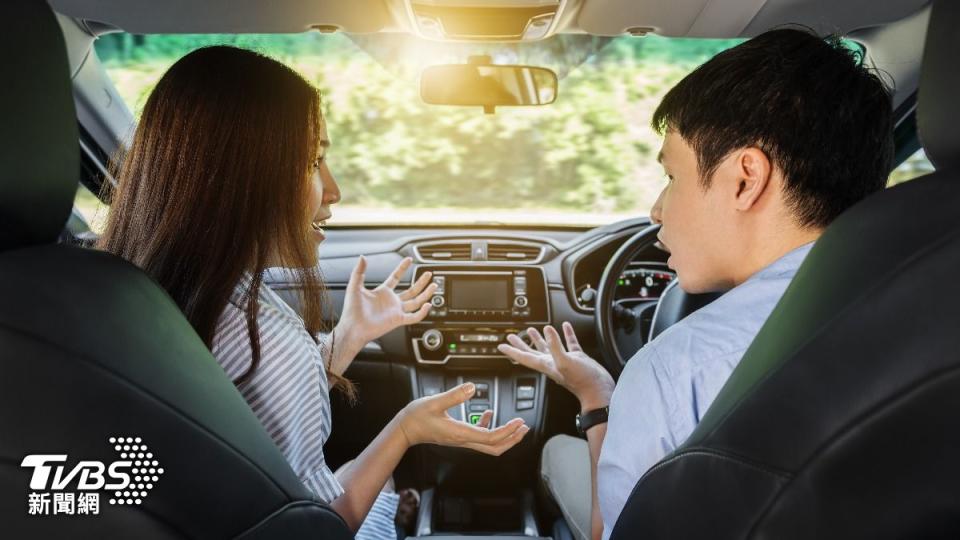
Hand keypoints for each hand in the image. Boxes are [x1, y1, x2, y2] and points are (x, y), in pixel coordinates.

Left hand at [336, 256, 435, 352]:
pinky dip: (422, 312)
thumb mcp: (354, 287)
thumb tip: (362, 257)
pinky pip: (414, 316)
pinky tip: (428, 305)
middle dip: (420, 282)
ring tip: (434, 286)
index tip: (409, 260)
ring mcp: (396, 311)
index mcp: (383, 292)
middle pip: (411, 290)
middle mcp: (391, 301)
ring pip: (416, 302)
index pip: (396, 277)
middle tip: (428, 274)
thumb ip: (359, 272)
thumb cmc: (352, 310)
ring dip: (425, 294)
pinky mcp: (398, 320)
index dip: (403, 268)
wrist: (353, 328)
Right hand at [396, 382, 529, 455]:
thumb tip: (472, 388)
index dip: (508, 431)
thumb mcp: (435, 402)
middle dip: (512, 439)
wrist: (405, 429)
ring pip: (489, 444)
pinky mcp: (458, 436)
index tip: (518, 422)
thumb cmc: (416, 417)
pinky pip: (479, 436)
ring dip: (505, 436)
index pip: (491, 437)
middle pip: (494, 447)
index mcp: (460, 433)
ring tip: (516, 425)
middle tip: (524, 427)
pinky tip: (490, 414)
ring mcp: (461, 439)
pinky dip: (489, 428)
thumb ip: (454, 395)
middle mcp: (463, 439)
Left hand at [497, 322, 614, 411]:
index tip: (501, 345)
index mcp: (546, 364)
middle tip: (512, 337)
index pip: (524, 357)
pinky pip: (569, 344)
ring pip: (548, 347)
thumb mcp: (565, 361)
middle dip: (521, 344)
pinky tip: (565, 327)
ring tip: (532, 331)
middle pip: (532, 352)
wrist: (598, 390)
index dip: (512, 351)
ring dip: (540, 339)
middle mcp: (553, 363)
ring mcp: (564, 361)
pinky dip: (566, 335)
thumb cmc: (581, 381)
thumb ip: (555, 346)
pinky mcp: (577, 359)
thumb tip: (547, 330)